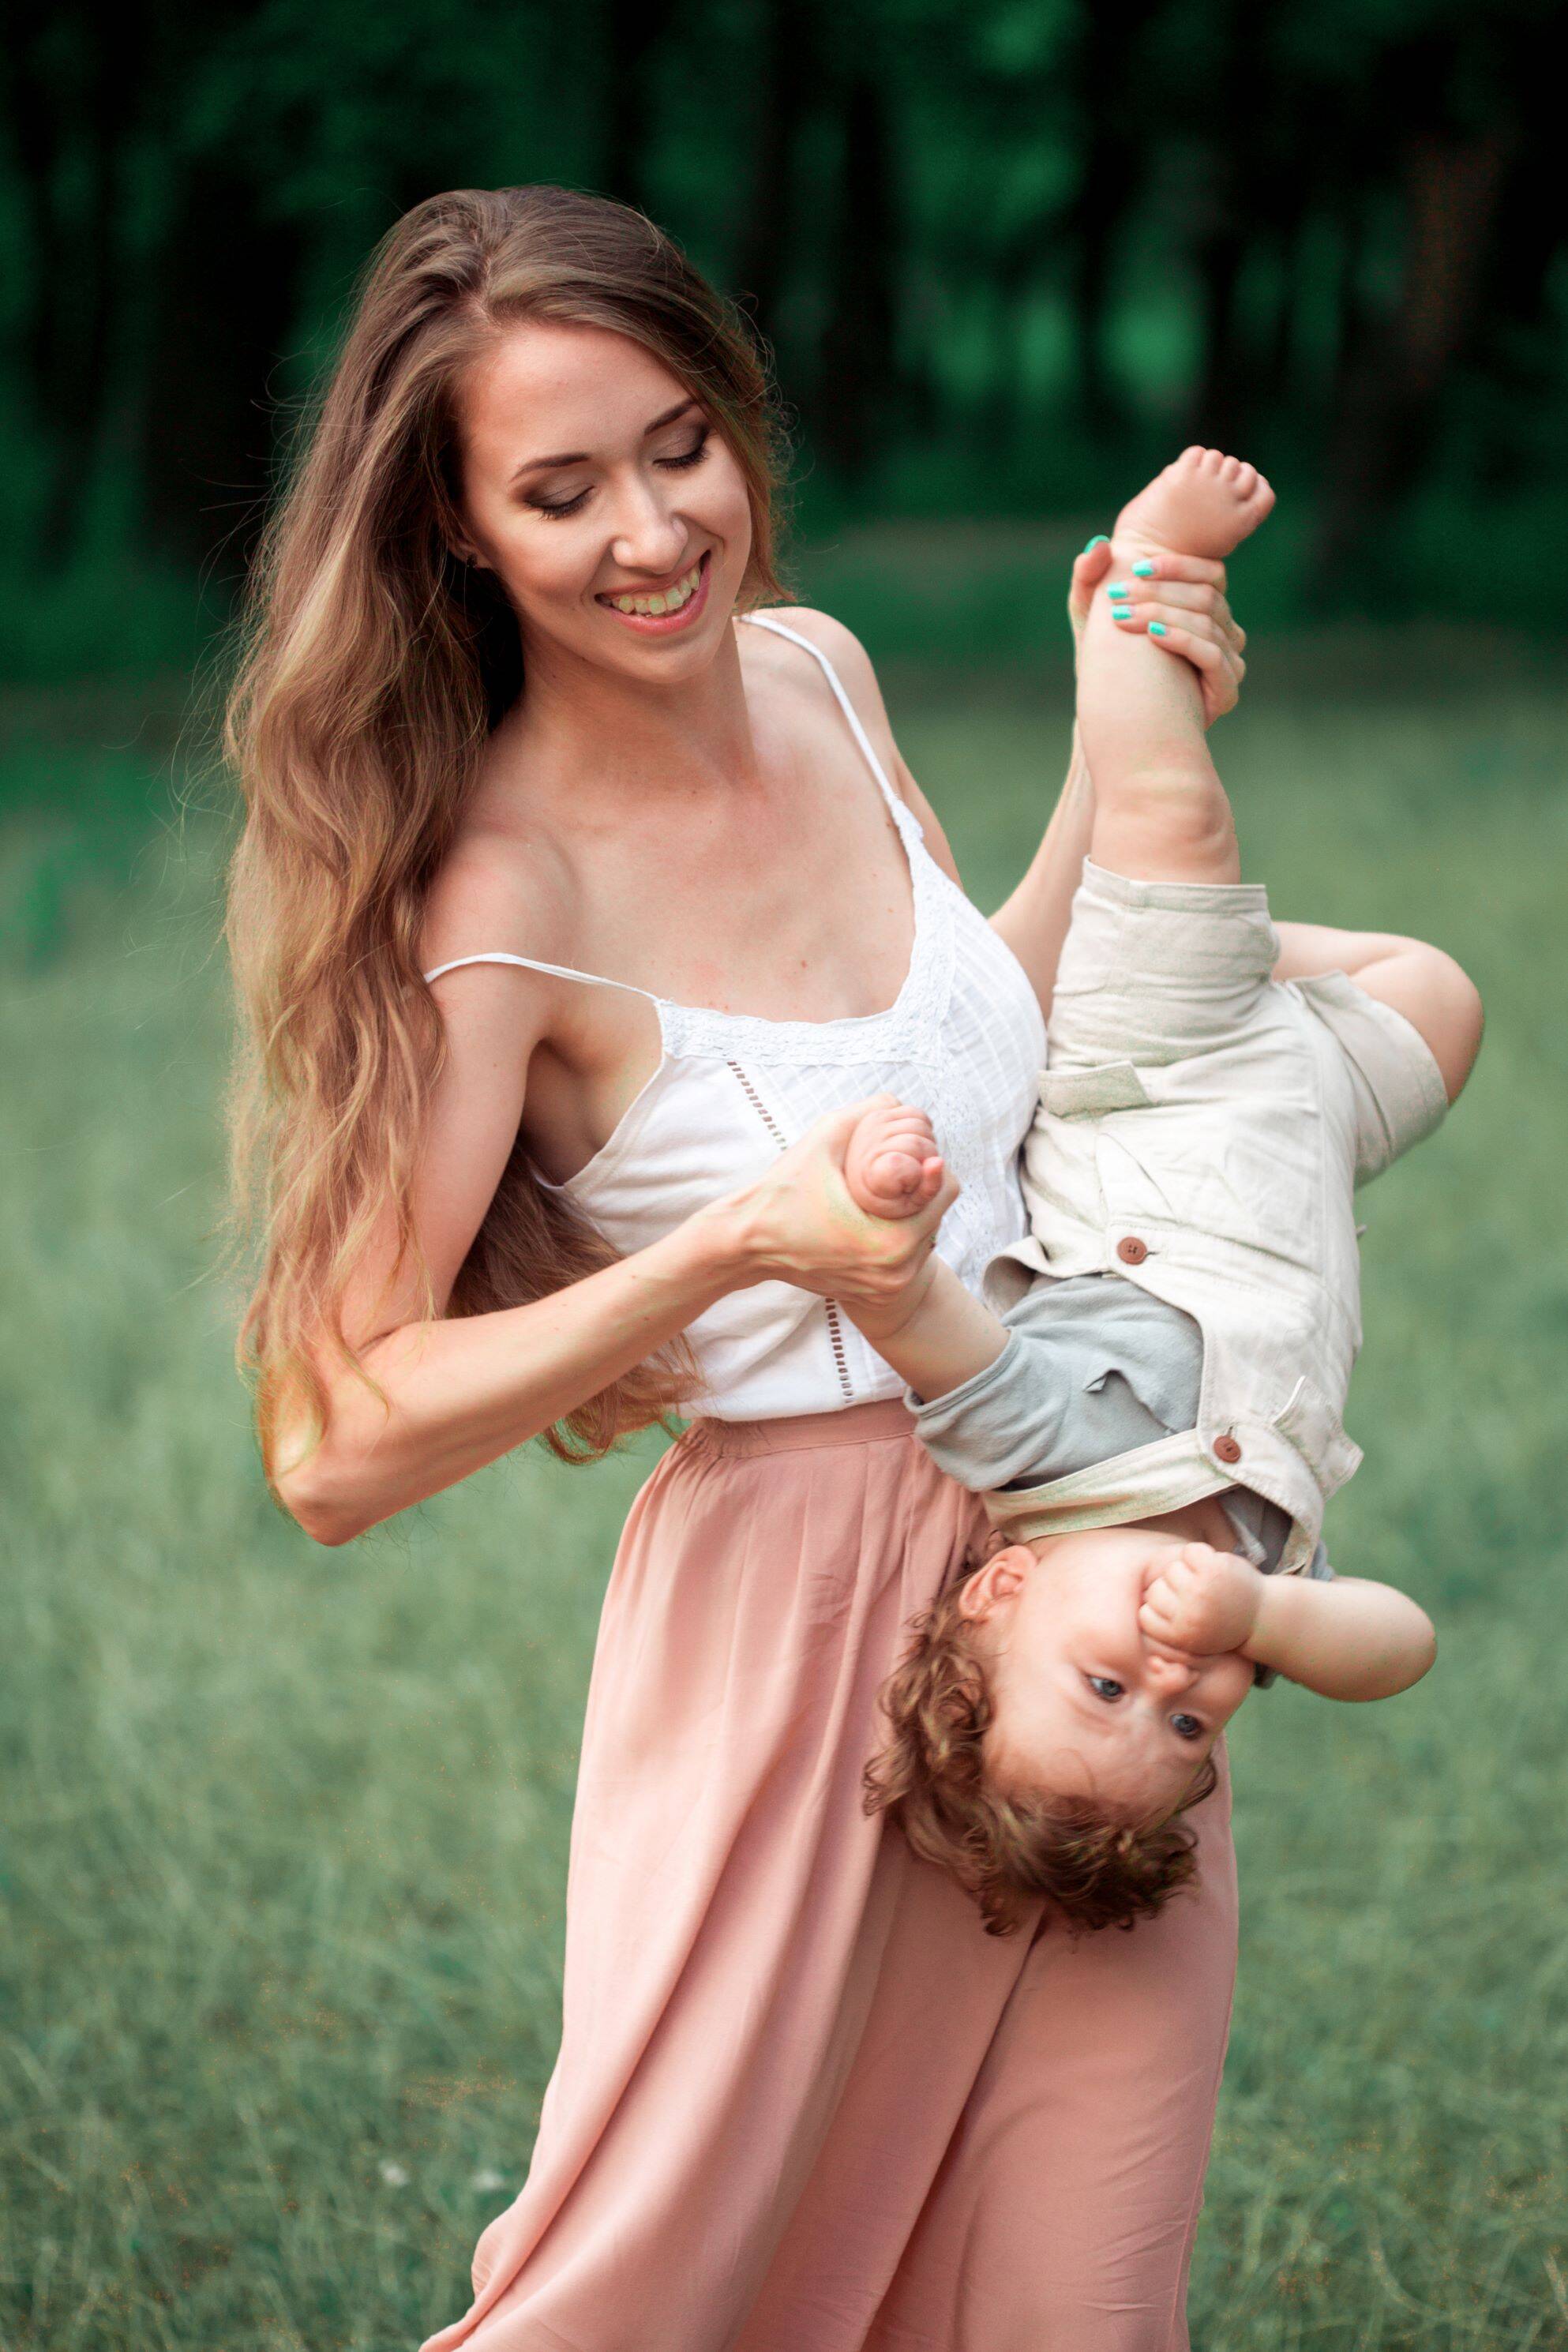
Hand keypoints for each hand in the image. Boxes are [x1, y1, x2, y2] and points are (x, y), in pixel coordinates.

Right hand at [709, 1096, 959, 1310]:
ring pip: (923, 1235)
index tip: (912, 1154)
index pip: (946, 1191)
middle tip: (892, 1171)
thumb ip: (865, 1112)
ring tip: (881, 1193)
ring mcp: (885, 1287)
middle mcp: (896, 1273)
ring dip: (911, 1211)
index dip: (932, 1165)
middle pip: (938, 1213)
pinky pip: (904, 1255)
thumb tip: (897, 1101)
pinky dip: (896, 1233)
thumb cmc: (782, 1192)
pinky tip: (871, 1216)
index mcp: (892, 1242)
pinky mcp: (873, 1292)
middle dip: (921, 1187)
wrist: (747, 1243)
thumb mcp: (822, 1140)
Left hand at [1068, 538, 1246, 725]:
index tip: (1137, 568)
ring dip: (1161, 615)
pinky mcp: (1226, 690)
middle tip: (1116, 595)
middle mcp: (1224, 632)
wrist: (1115, 717)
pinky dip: (1181, 640)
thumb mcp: (1092, 615)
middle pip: (1206, 597)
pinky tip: (1152, 636)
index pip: (1211, 573)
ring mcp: (1230, 661)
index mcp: (1206, 608)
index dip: (1178, 566)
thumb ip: (1091, 576)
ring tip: (1122, 618)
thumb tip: (1098, 544)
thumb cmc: (1106, 659)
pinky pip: (1212, 655)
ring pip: (1206, 622)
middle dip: (1158, 593)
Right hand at [1138, 1543, 1263, 1655]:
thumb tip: (1123, 1620)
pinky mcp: (1214, 1570)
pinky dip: (1200, 1555)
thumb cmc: (1219, 1628)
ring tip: (1204, 1583)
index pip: (1144, 1615)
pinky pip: (1190, 1551)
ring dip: (1185, 1572)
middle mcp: (1188, 1615)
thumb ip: (1160, 1629)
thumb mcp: (1188, 1640)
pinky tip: (1211, 1568)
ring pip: (1171, 1569)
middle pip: (1155, 1590)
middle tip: (1192, 1597)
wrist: (1261, 1617)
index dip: (1156, 1610)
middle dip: (1170, 1590)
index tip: (1175, 1611)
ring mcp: (1200, 1590)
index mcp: (1179, 1635)